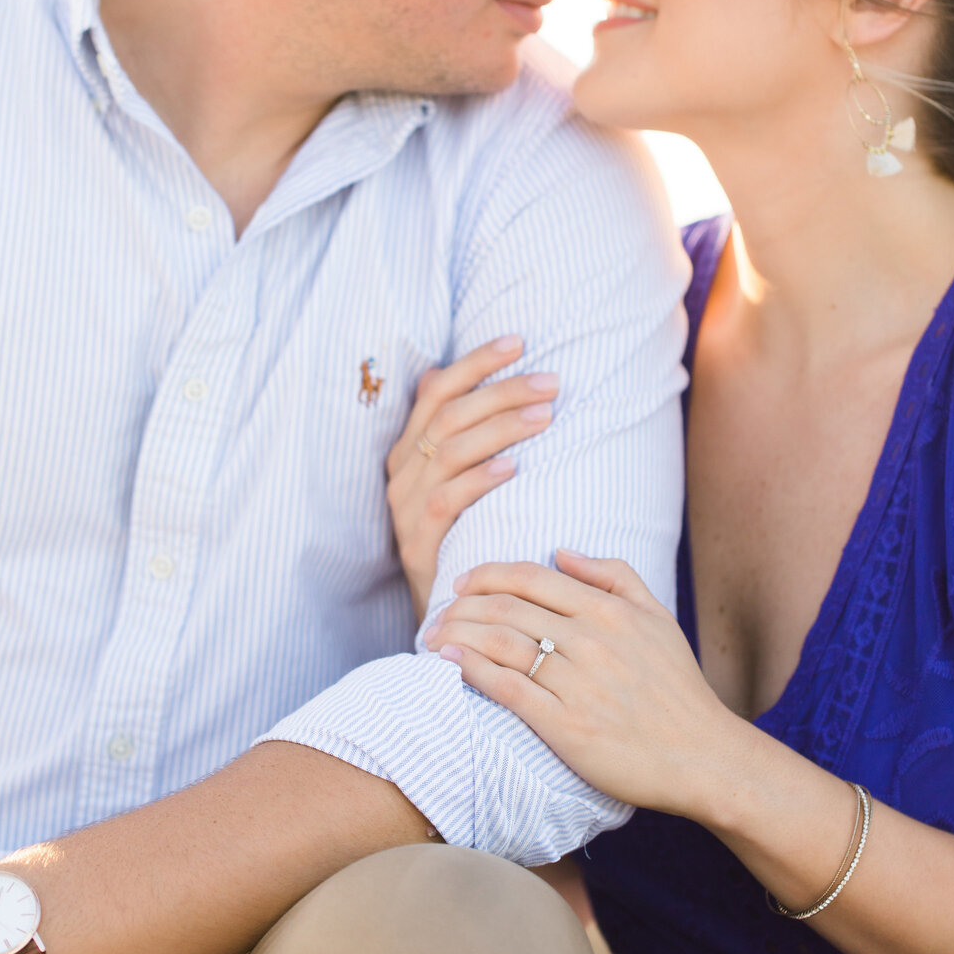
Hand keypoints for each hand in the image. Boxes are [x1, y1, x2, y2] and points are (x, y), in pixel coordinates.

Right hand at [385, 338, 558, 621]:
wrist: (441, 614)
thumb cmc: (459, 536)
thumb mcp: (453, 483)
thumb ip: (458, 435)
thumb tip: (455, 372)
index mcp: (408, 449)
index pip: (437, 389)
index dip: (476, 362)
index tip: (519, 340)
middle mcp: (402, 474)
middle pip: (450, 415)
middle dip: (502, 391)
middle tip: (551, 381)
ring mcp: (406, 510)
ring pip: (450, 451)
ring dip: (500, 427)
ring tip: (546, 414)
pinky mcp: (417, 545)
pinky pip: (447, 501)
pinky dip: (479, 479)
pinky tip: (513, 467)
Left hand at [426, 551, 745, 816]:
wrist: (701, 757)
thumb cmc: (679, 689)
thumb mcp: (658, 618)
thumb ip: (615, 576)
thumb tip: (563, 552)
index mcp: (610, 611)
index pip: (532, 577)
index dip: (488, 574)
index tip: (463, 583)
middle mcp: (592, 640)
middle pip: (507, 607)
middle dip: (461, 605)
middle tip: (438, 612)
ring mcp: (578, 684)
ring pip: (501, 643)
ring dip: (458, 634)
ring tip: (433, 636)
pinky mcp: (566, 726)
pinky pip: (507, 688)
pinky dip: (472, 670)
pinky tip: (449, 663)